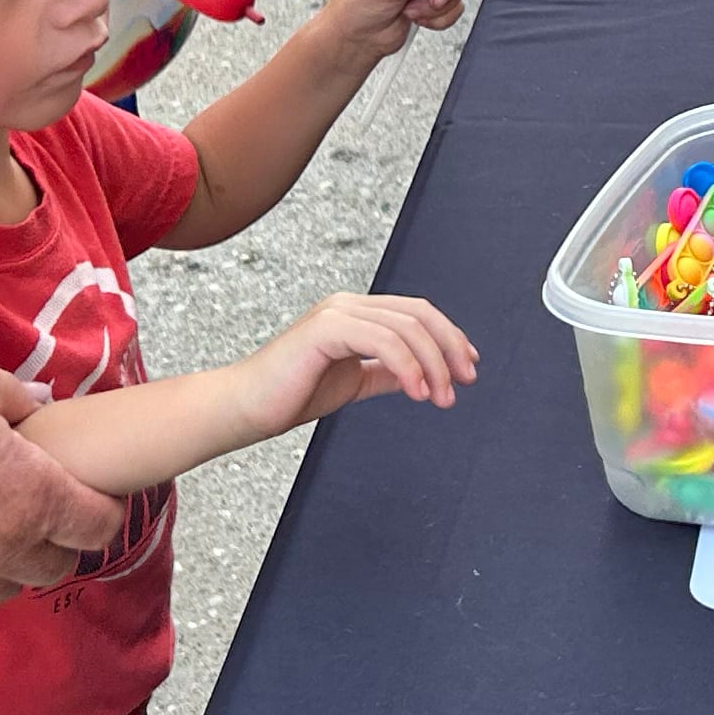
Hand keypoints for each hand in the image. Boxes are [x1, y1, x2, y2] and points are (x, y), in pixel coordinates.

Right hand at [226, 291, 477, 439]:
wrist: (244, 409)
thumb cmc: (290, 394)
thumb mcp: (353, 381)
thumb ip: (385, 373)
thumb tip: (423, 376)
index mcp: (356, 314)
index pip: (416, 313)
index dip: (449, 336)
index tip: (468, 366)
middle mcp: (348, 305)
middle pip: (419, 314)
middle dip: (449, 348)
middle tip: (464, 382)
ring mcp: (336, 313)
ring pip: (406, 327)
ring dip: (433, 363)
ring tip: (440, 397)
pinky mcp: (326, 328)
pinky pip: (382, 340)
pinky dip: (407, 365)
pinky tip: (417, 391)